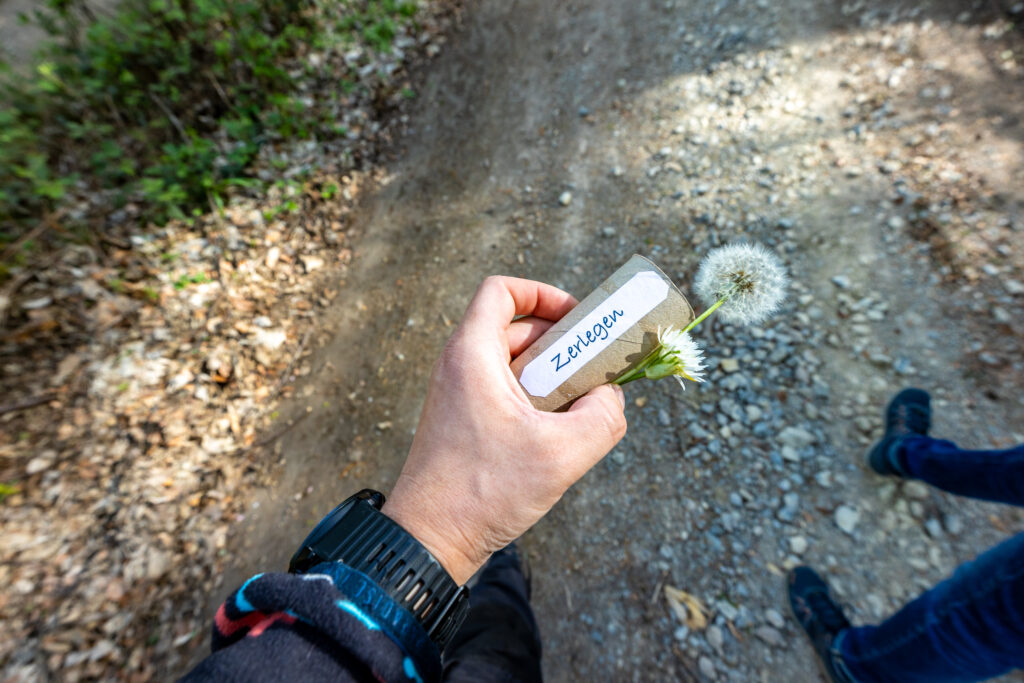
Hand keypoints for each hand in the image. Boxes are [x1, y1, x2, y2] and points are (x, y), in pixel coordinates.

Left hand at [382, 276, 627, 583]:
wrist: (428, 541)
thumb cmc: (483, 493)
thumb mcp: (562, 454)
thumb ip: (603, 417)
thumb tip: (610, 398)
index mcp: (472, 354)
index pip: (502, 290)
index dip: (542, 293)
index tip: (577, 317)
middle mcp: (459, 366)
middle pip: (516, 328)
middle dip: (561, 342)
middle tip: (594, 369)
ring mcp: (459, 395)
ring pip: (514, 364)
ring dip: (552, 377)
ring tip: (580, 408)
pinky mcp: (464, 422)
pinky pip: (506, 393)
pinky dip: (535, 401)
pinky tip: (557, 437)